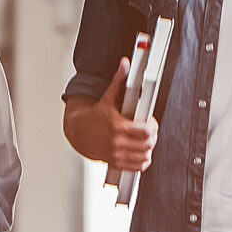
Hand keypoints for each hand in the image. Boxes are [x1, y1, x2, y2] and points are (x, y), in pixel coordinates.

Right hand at [92, 58, 156, 172]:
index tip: (151, 122)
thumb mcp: (107, 97)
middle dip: (153, 137)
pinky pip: (136, 167)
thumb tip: (124, 64)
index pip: (145, 131)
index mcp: (117, 126)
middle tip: (150, 131)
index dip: (153, 127)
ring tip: (146, 141)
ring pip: (143, 157)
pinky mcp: (115, 162)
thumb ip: (118, 80)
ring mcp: (116, 154)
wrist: (78, 132)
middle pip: (147, 145)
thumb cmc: (94, 116)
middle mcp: (116, 142)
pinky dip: (143, 161)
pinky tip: (141, 153)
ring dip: (149, 149)